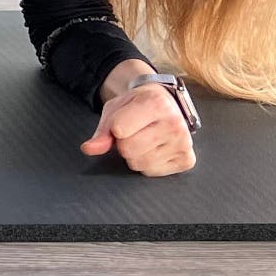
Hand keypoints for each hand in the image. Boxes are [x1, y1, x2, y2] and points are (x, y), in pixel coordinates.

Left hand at [81, 79, 196, 175]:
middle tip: (135, 131)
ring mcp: (183, 142)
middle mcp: (174, 122)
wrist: (166, 103)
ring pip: (139, 163)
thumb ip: (102, 131)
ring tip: (146, 139)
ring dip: (135, 155)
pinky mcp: (187, 159)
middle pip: (128, 149)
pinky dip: (148, 164)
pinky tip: (156, 148)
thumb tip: (88, 148)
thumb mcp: (116, 109)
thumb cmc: (138, 105)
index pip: (119, 129)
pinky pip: (151, 172)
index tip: (126, 119)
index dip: (115, 128)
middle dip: (124, 143)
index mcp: (155, 102)